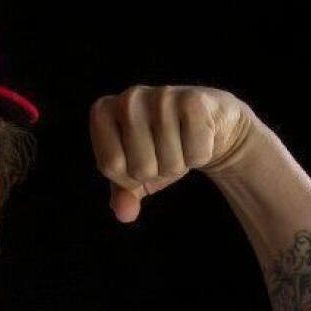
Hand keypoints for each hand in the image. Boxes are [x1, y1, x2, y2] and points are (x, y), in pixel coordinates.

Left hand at [88, 84, 265, 222]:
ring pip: (170, 164)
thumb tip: (123, 214)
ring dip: (179, 165)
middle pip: (140, 168)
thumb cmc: (162, 149)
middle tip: (163, 151)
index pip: (110, 165)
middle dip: (157, 172)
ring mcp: (161, 96)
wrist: (207, 125)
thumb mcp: (135, 174)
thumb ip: (123, 194)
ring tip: (181, 143)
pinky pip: (196, 154)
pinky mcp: (193, 100)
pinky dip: (200, 155)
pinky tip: (199, 135)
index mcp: (103, 112)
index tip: (137, 160)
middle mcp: (128, 99)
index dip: (128, 176)